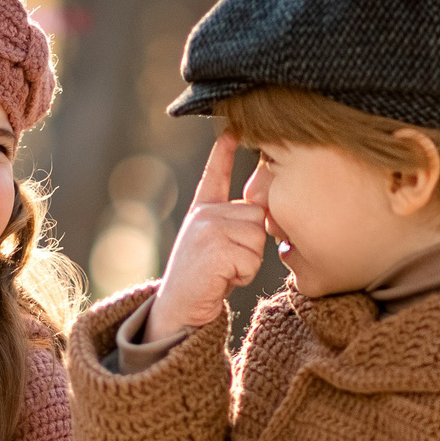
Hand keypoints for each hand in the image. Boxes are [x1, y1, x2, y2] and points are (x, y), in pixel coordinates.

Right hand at [150, 134, 266, 334]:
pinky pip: (251, 259)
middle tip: (226, 264)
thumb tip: (262, 215)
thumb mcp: (214, 246)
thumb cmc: (201, 283)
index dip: (224, 151)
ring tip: (223, 272)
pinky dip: (242, 276)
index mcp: (202, 211)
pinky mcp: (213, 247)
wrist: (177, 312)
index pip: (215, 175)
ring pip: (256, 237)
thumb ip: (233, 226)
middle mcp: (203, 214)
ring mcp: (206, 228)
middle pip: (257, 216)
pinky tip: (220, 279)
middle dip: (251, 245)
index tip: (233, 129)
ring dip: (248, 262)